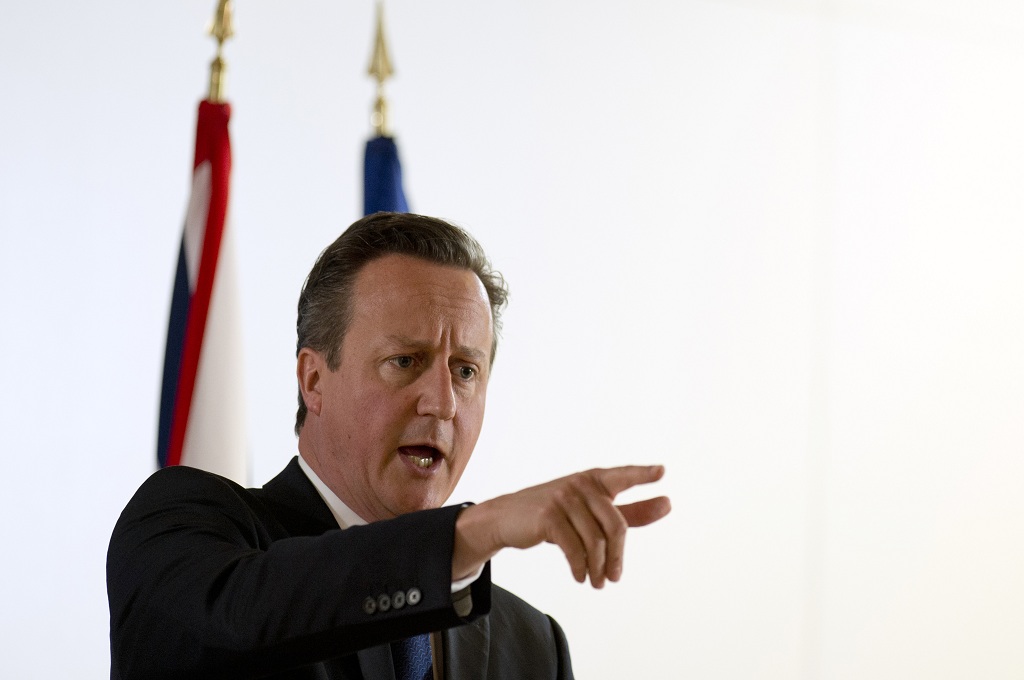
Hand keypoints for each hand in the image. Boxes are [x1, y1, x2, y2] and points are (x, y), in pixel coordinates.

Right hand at [453, 466, 670, 587]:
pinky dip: (580, 567)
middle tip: (614, 578)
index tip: (661, 472)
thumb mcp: (591, 511)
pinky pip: (574, 549)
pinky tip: (580, 577)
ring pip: (595, 541)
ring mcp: (563, 498)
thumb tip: (667, 503)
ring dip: (598, 568)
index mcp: (593, 480)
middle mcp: (580, 484)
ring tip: (596, 583)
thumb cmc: (554, 515)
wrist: (506, 518)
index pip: (622, 476)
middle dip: (617, 557)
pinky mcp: (548, 516)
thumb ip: (629, 510)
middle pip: (615, 525)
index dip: (642, 474)